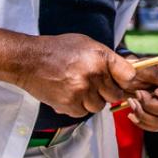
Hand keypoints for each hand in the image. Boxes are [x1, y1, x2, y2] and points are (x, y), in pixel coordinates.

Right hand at [18, 34, 144, 117]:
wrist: (28, 60)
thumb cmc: (58, 50)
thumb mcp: (87, 44)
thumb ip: (107, 59)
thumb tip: (126, 73)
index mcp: (101, 57)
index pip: (129, 75)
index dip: (126, 81)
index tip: (121, 82)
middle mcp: (94, 74)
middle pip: (115, 95)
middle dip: (107, 92)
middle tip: (95, 86)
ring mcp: (81, 90)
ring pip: (99, 106)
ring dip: (92, 101)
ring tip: (80, 89)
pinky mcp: (68, 103)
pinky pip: (83, 113)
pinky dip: (78, 107)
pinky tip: (70, 95)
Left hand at [123, 63, 157, 132]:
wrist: (122, 78)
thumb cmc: (133, 70)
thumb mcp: (143, 69)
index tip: (156, 91)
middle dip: (150, 105)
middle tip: (138, 93)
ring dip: (143, 114)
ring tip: (132, 102)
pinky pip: (155, 127)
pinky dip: (141, 122)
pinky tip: (131, 113)